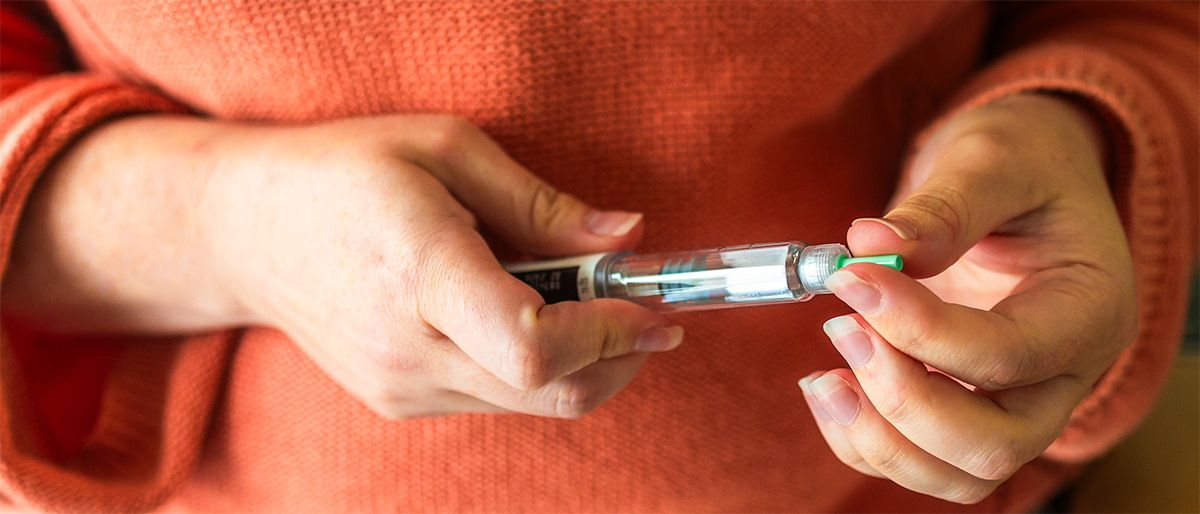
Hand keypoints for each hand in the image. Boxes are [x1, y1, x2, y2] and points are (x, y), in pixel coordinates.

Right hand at [3, 114, 682, 419]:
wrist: (247, 231)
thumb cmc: (345, 172)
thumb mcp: (444, 148)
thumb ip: (540, 203)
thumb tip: (627, 237)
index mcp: (421, 272)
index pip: (534, 348)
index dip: (610, 335)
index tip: (652, 306)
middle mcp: (409, 348)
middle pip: (550, 391)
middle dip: (620, 355)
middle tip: (649, 312)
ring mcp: (401, 386)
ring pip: (531, 405)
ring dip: (584, 362)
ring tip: (592, 303)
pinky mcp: (399, 401)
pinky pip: (495, 400)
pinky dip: (537, 369)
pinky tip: (532, 316)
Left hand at [798, 94, 1135, 502]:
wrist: (1026, 181)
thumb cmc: (1022, 164)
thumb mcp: (995, 159)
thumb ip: (944, 205)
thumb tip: (870, 244)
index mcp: (1089, 310)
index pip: (1008, 356)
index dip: (920, 330)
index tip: (852, 278)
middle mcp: (1063, 376)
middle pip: (992, 446)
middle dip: (902, 402)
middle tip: (841, 327)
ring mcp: (1018, 405)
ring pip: (957, 474)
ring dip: (878, 438)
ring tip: (823, 376)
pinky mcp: (970, 412)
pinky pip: (919, 462)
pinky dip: (864, 441)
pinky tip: (828, 384)